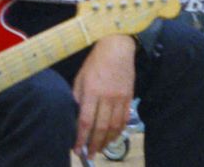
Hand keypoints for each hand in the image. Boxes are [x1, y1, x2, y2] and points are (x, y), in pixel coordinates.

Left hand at [72, 35, 135, 157]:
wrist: (117, 48)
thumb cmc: (95, 62)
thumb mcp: (80, 77)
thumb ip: (77, 97)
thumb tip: (75, 117)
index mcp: (92, 91)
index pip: (85, 121)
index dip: (81, 138)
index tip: (77, 149)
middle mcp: (106, 97)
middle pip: (101, 127)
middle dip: (94, 144)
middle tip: (89, 155)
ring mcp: (119, 98)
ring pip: (114, 126)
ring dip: (107, 141)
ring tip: (100, 149)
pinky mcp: (129, 97)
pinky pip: (124, 119)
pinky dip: (118, 131)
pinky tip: (113, 137)